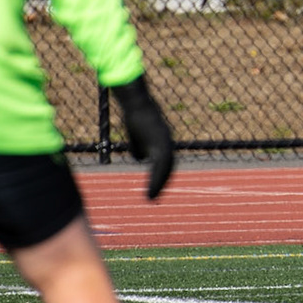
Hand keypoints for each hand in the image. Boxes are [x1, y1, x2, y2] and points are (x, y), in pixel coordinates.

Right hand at [112, 75, 175, 199]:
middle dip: (162, 182)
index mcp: (163, 140)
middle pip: (168, 167)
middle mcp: (167, 142)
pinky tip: (150, 188)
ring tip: (152, 198)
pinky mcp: (161, 144)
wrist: (136, 103)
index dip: (161, 175)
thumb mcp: (136, 135)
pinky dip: (156, 180)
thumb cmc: (134, 116)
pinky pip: (161, 166)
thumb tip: (141, 160)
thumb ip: (139, 147)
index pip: (165, 162)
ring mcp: (166, 143)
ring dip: (159, 184)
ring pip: (166, 168)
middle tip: (155, 197)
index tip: (156, 187)